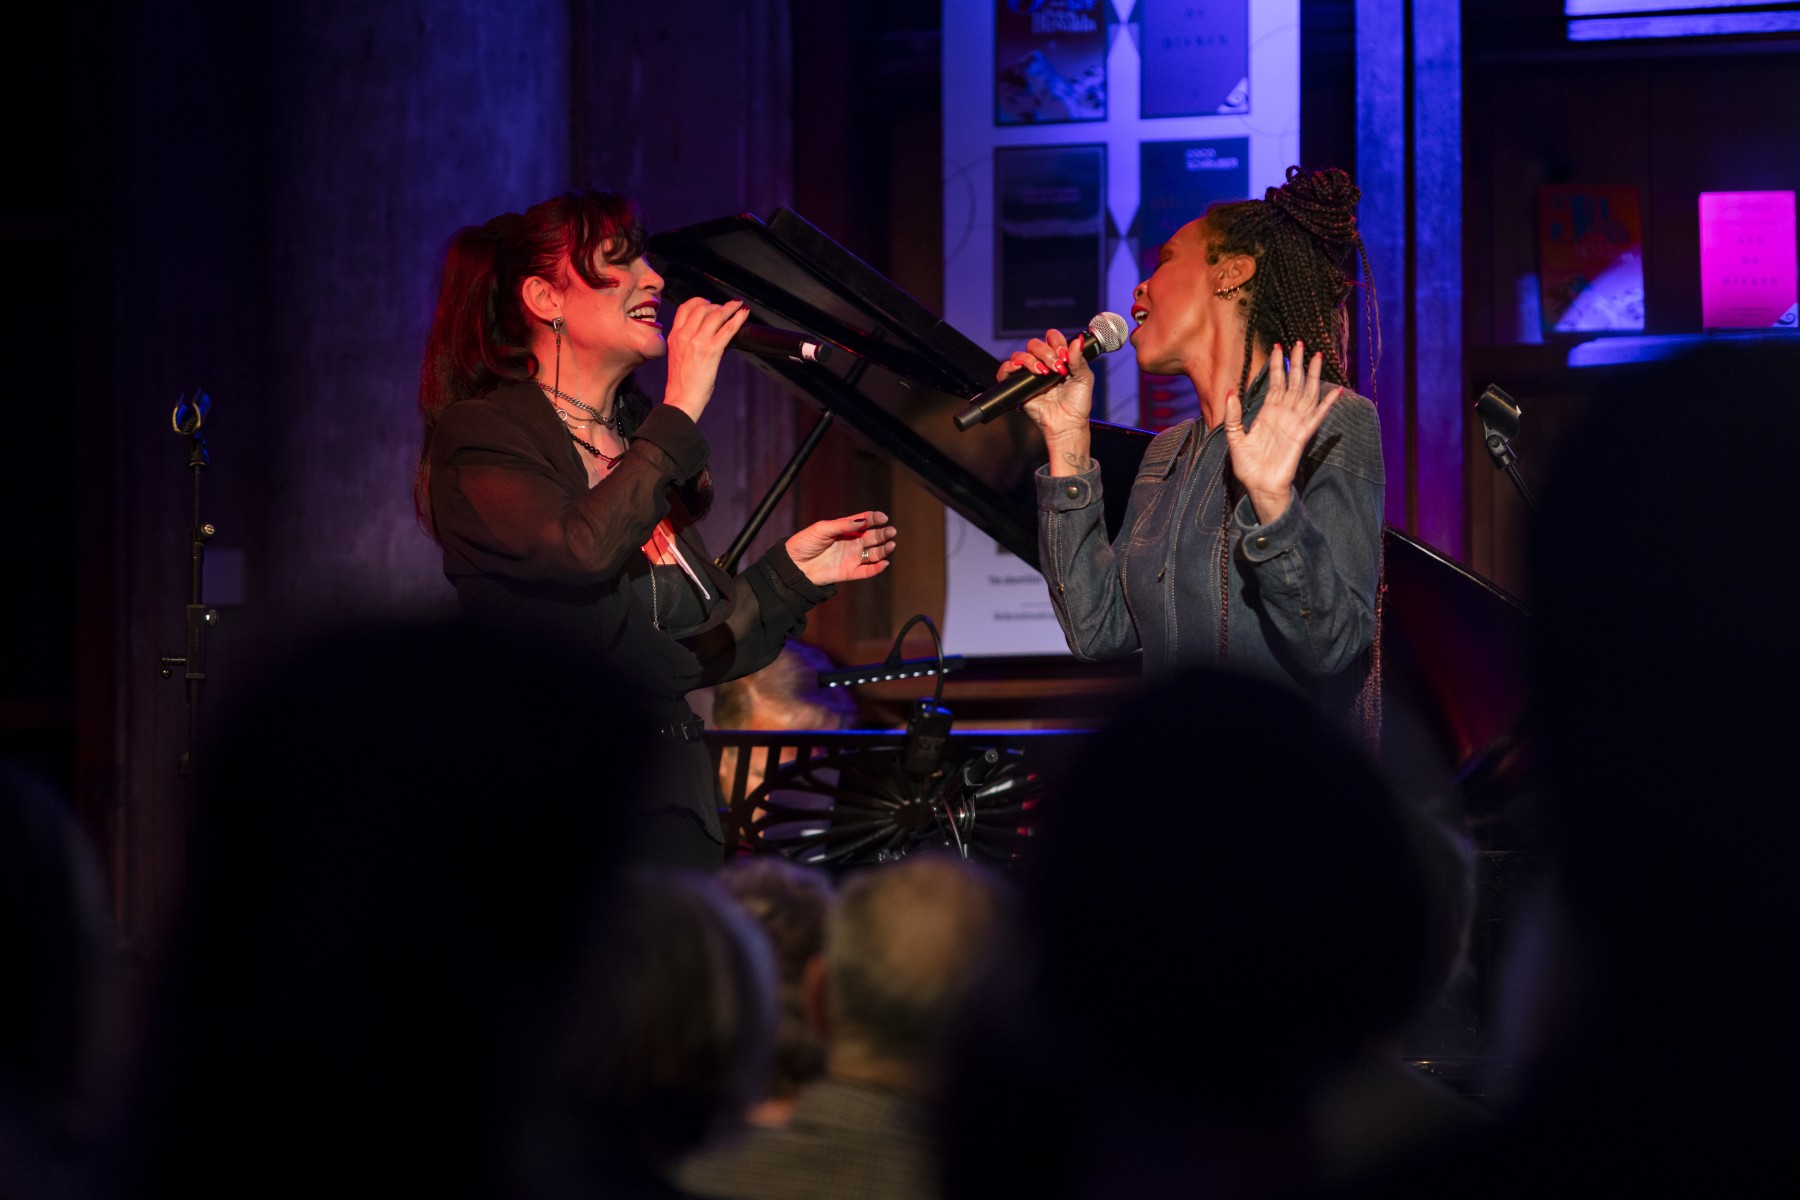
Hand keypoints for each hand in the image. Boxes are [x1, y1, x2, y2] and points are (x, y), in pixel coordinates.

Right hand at [663, 297, 751, 422]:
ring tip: (738, 306)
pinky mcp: (712, 350)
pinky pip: (728, 328)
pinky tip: (744, 314)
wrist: (681, 398)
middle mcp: (684, 335)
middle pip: (701, 307)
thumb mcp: (678, 356)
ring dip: (730, 307)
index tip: (708, 302)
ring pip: (716, 314)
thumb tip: (707, 334)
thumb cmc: (681, 383)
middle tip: (726, 308)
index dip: (698, 301)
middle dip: (716, 304)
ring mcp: (698, 341)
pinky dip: (738, 318)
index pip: (685, 308)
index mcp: (674, 336)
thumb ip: (687, 342)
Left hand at [785, 511, 896, 586]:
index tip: (882, 517)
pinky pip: (867, 571)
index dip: (875, 518)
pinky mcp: (850, 572)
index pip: (865, 521)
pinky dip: (877, 568)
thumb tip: (862, 521)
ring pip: (874, 553)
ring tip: (891, 545)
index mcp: (845, 528)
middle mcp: (852, 542)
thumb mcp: (822, 529)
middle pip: (873, 536)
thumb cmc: (805, 543)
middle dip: (883, 533)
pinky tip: (884, 563)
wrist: (794, 565)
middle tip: (891, 531)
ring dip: (884, 549)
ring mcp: (852, 557)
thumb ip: (842, 525)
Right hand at [1000, 330, 1092, 475]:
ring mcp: (1029, 375)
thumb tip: (1077, 340)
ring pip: (1020, 355)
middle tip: (1057, 367)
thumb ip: (1079, 359)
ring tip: (1042, 373)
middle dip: (1046, 352)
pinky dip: (1009, 367)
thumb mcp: (1084, 379)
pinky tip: (1020, 369)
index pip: (1051, 338)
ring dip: (1031, 360)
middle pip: (1034, 344)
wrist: (1067, 425)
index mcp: (1058, 359)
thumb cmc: (1077, 405)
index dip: (1056, 342)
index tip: (1064, 356)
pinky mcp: (1018, 387)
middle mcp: (1042, 364)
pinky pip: (1005, 371)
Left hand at [1223, 340, 1341, 523]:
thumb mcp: (1234, 437)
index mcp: (1268, 413)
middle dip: (1297, 363)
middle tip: (1301, 343)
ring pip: (1306, 394)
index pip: (1275, 383)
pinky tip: (1335, 390)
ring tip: (1317, 356)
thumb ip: (1233, 416)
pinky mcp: (1302, 435)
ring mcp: (1294, 423)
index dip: (1277, 365)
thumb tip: (1231, 392)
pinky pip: (1316, 416)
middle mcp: (1283, 414)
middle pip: (1293, 383)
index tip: (1279, 346)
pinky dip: (1326, 403)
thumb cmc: (1248, 466)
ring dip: (1312, 375)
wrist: (1259, 486)